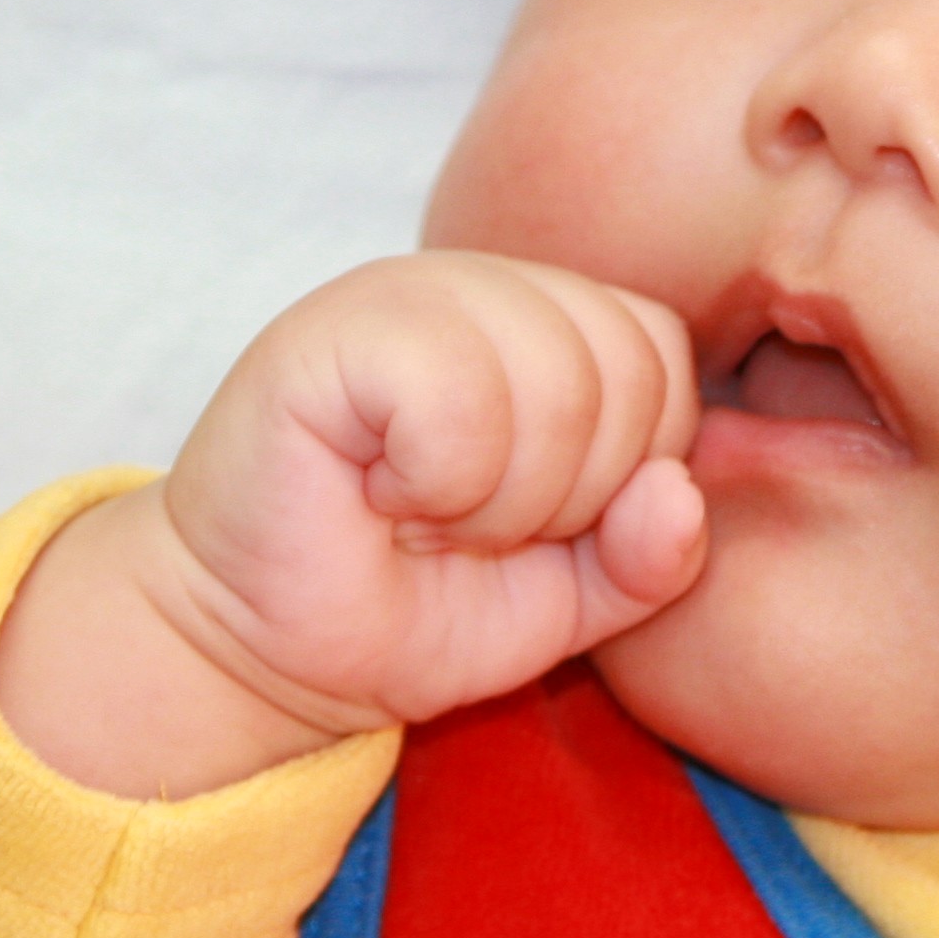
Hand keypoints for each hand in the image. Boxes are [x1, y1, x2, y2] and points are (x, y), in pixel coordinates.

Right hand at [0, 253, 705, 795]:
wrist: (263, 652)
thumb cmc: (410, 606)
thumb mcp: (569, 601)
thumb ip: (651, 559)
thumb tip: (676, 492)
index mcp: (546, 320)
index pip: (661, 358)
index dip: (621, 475)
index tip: (529, 524)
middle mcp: (482, 285)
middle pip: (624, 369)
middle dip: (563, 498)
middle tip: (464, 527)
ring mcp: (404, 292)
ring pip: (554, 381)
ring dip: (495, 501)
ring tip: (421, 514)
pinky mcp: (331, 330)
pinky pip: (458, 394)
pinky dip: (436, 481)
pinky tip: (379, 493)